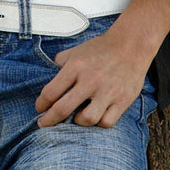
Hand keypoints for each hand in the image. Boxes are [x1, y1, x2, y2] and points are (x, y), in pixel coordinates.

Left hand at [34, 27, 151, 128]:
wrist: (130, 45)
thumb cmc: (101, 49)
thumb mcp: (76, 50)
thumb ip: (60, 63)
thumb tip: (48, 77)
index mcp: (76, 66)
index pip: (51, 92)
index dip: (41, 104)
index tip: (39, 108)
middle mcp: (90, 80)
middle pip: (63, 109)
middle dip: (49, 120)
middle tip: (44, 124)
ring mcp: (108, 91)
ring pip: (87, 119)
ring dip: (77, 122)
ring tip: (75, 118)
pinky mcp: (122, 100)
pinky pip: (106, 122)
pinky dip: (98, 123)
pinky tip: (95, 116)